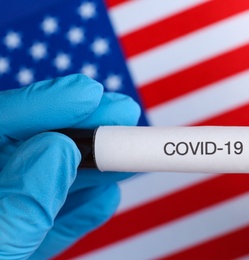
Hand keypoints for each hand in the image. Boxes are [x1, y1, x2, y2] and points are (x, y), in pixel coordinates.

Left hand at [0, 74, 140, 258]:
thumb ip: (20, 199)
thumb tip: (59, 147)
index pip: (5, 124)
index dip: (49, 104)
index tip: (90, 92)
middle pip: (37, 149)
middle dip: (84, 132)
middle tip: (122, 113)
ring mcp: (10, 221)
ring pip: (53, 184)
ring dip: (97, 169)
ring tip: (128, 155)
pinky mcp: (26, 247)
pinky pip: (55, 223)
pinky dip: (85, 210)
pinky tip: (106, 197)